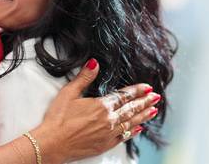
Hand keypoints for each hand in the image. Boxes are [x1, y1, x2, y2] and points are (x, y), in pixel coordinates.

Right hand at [30, 59, 160, 163]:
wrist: (52, 144)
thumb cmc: (57, 119)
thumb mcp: (68, 93)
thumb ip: (84, 78)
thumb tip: (94, 63)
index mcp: (101, 105)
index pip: (124, 95)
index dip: (137, 90)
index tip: (147, 87)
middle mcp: (109, 120)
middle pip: (131, 108)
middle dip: (145, 102)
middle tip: (156, 97)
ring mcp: (108, 134)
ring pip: (131, 122)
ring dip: (143, 115)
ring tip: (153, 110)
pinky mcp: (105, 145)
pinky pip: (124, 137)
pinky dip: (133, 131)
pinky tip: (139, 128)